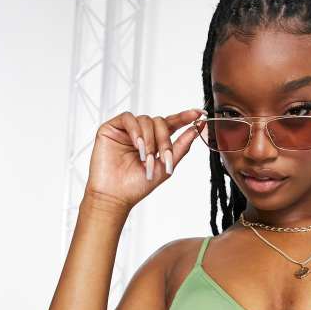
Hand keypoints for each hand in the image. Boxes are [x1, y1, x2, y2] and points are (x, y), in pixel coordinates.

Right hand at [84, 108, 205, 210]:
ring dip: (149, 140)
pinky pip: (128, 118)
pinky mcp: (112, 128)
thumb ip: (181, 147)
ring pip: (146, 120)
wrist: (116, 195)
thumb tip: (196, 128)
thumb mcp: (166, 166)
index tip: (198, 114)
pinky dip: (136, 131)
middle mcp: (142, 134)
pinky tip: (137, 145)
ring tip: (145, 158)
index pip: (171, 124)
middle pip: (160, 121)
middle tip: (162, 156)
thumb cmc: (138, 185)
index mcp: (155, 142)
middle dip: (164, 139)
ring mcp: (127, 130)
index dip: (184, 117)